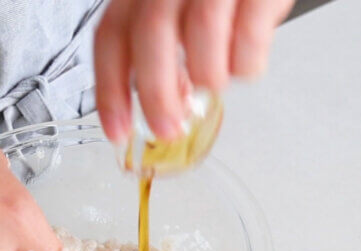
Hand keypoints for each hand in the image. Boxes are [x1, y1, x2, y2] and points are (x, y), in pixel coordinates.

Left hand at [95, 0, 295, 142]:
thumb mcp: (181, 12)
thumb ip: (165, 51)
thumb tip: (166, 101)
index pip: (111, 35)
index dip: (111, 88)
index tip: (118, 129)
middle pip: (150, 31)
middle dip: (157, 93)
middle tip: (168, 128)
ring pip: (201, 29)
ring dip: (207, 76)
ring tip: (214, 84)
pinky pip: (250, 32)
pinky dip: (246, 63)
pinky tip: (244, 65)